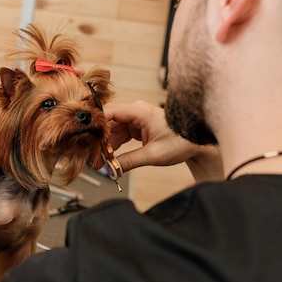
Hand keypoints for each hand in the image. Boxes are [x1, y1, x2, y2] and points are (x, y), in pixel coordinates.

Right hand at [96, 101, 222, 180]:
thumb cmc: (180, 142)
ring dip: (105, 146)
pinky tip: (108, 158)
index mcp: (141, 112)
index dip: (97, 124)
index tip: (87, 138)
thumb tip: (113, 169)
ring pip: (112, 130)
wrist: (195, 142)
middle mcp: (136, 112)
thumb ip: (130, 161)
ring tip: (99, 163)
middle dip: (99, 141)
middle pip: (109, 123)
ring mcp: (136, 118)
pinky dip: (113, 146)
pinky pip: (119, 134)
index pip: (110, 112)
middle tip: (92, 158)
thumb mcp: (154, 155)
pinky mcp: (137, 126)